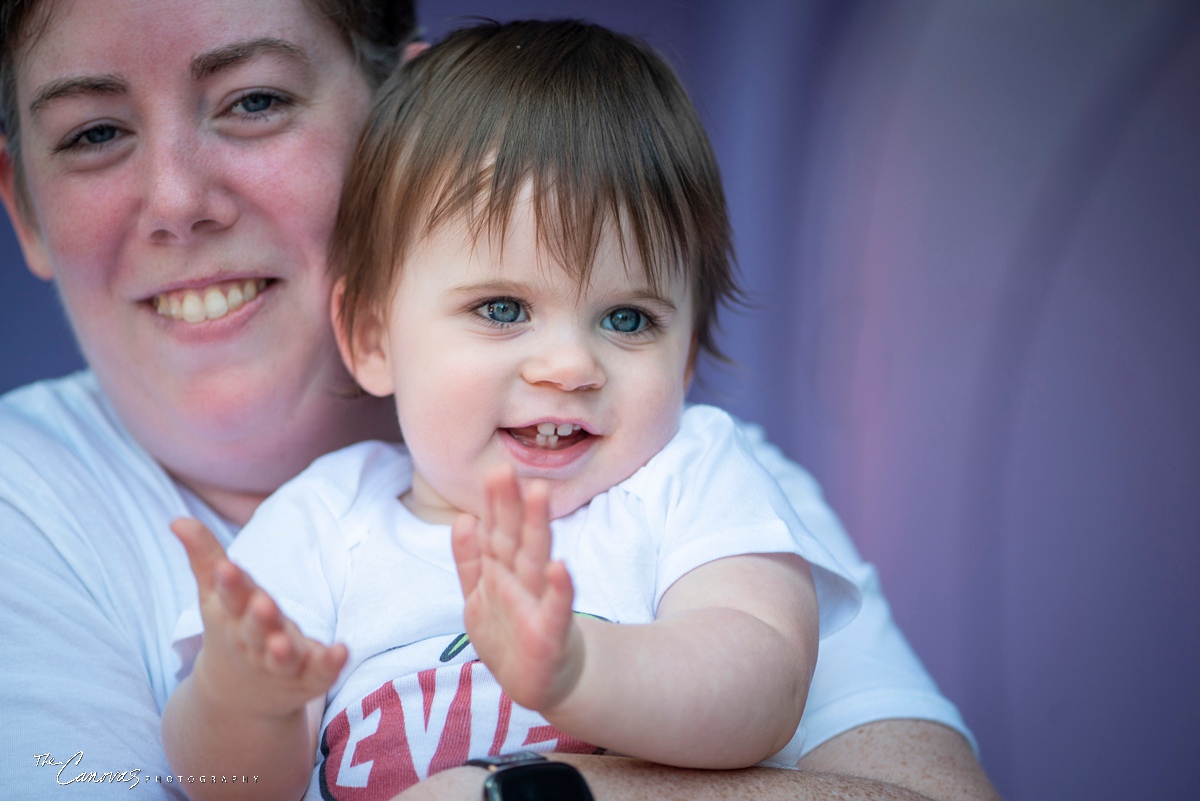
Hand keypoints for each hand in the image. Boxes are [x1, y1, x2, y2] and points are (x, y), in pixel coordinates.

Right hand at [172, 518, 346, 718]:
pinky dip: (329, 664)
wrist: (236, 698)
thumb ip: (204, 556)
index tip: (228, 568)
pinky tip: (342, 650)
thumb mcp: (216, 596)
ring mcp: (281, 663)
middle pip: (256, 629)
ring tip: (285, 642)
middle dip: (258, 617)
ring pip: (282, 658)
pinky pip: (320, 672)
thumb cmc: (231, 630)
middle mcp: (256, 641)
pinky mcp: (308, 678)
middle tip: (263, 604)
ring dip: (284, 650)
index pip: (229, 597)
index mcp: (234, 616)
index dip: (229, 583)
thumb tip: (178, 520)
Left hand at [450, 467, 582, 711]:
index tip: (493, 470)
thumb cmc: (511, 634)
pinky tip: (560, 567)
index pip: (497, 531)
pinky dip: (559, 588)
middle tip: (506, 470)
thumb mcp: (480, 595)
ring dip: (536, 528)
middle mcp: (522, 581)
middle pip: (515, 538)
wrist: (538, 682)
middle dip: (510, 505)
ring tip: (537, 495)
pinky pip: (555, 608)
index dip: (494, 504)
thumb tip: (464, 518)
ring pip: (535, 561)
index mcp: (503, 571)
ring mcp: (537, 604)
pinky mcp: (551, 633)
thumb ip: (470, 558)